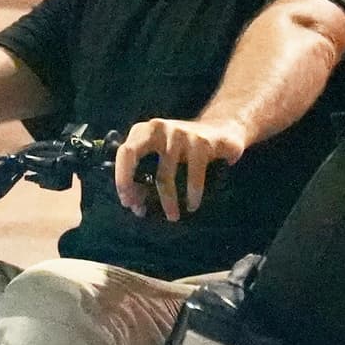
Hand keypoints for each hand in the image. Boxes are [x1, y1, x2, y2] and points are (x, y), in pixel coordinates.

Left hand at [115, 116, 245, 222]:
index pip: (123, 153)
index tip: (128, 202)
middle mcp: (157, 128)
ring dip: (168, 201)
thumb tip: (136, 205)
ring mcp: (179, 134)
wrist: (222, 129)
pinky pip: (193, 176)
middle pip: (131, 154)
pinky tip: (193, 204)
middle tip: (140, 210)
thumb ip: (145, 174)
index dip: (122, 179)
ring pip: (164, 175)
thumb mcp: (162, 154)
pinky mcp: (201, 143)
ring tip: (173, 216)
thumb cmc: (184, 149)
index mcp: (143, 131)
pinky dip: (193, 194)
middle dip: (130, 184)